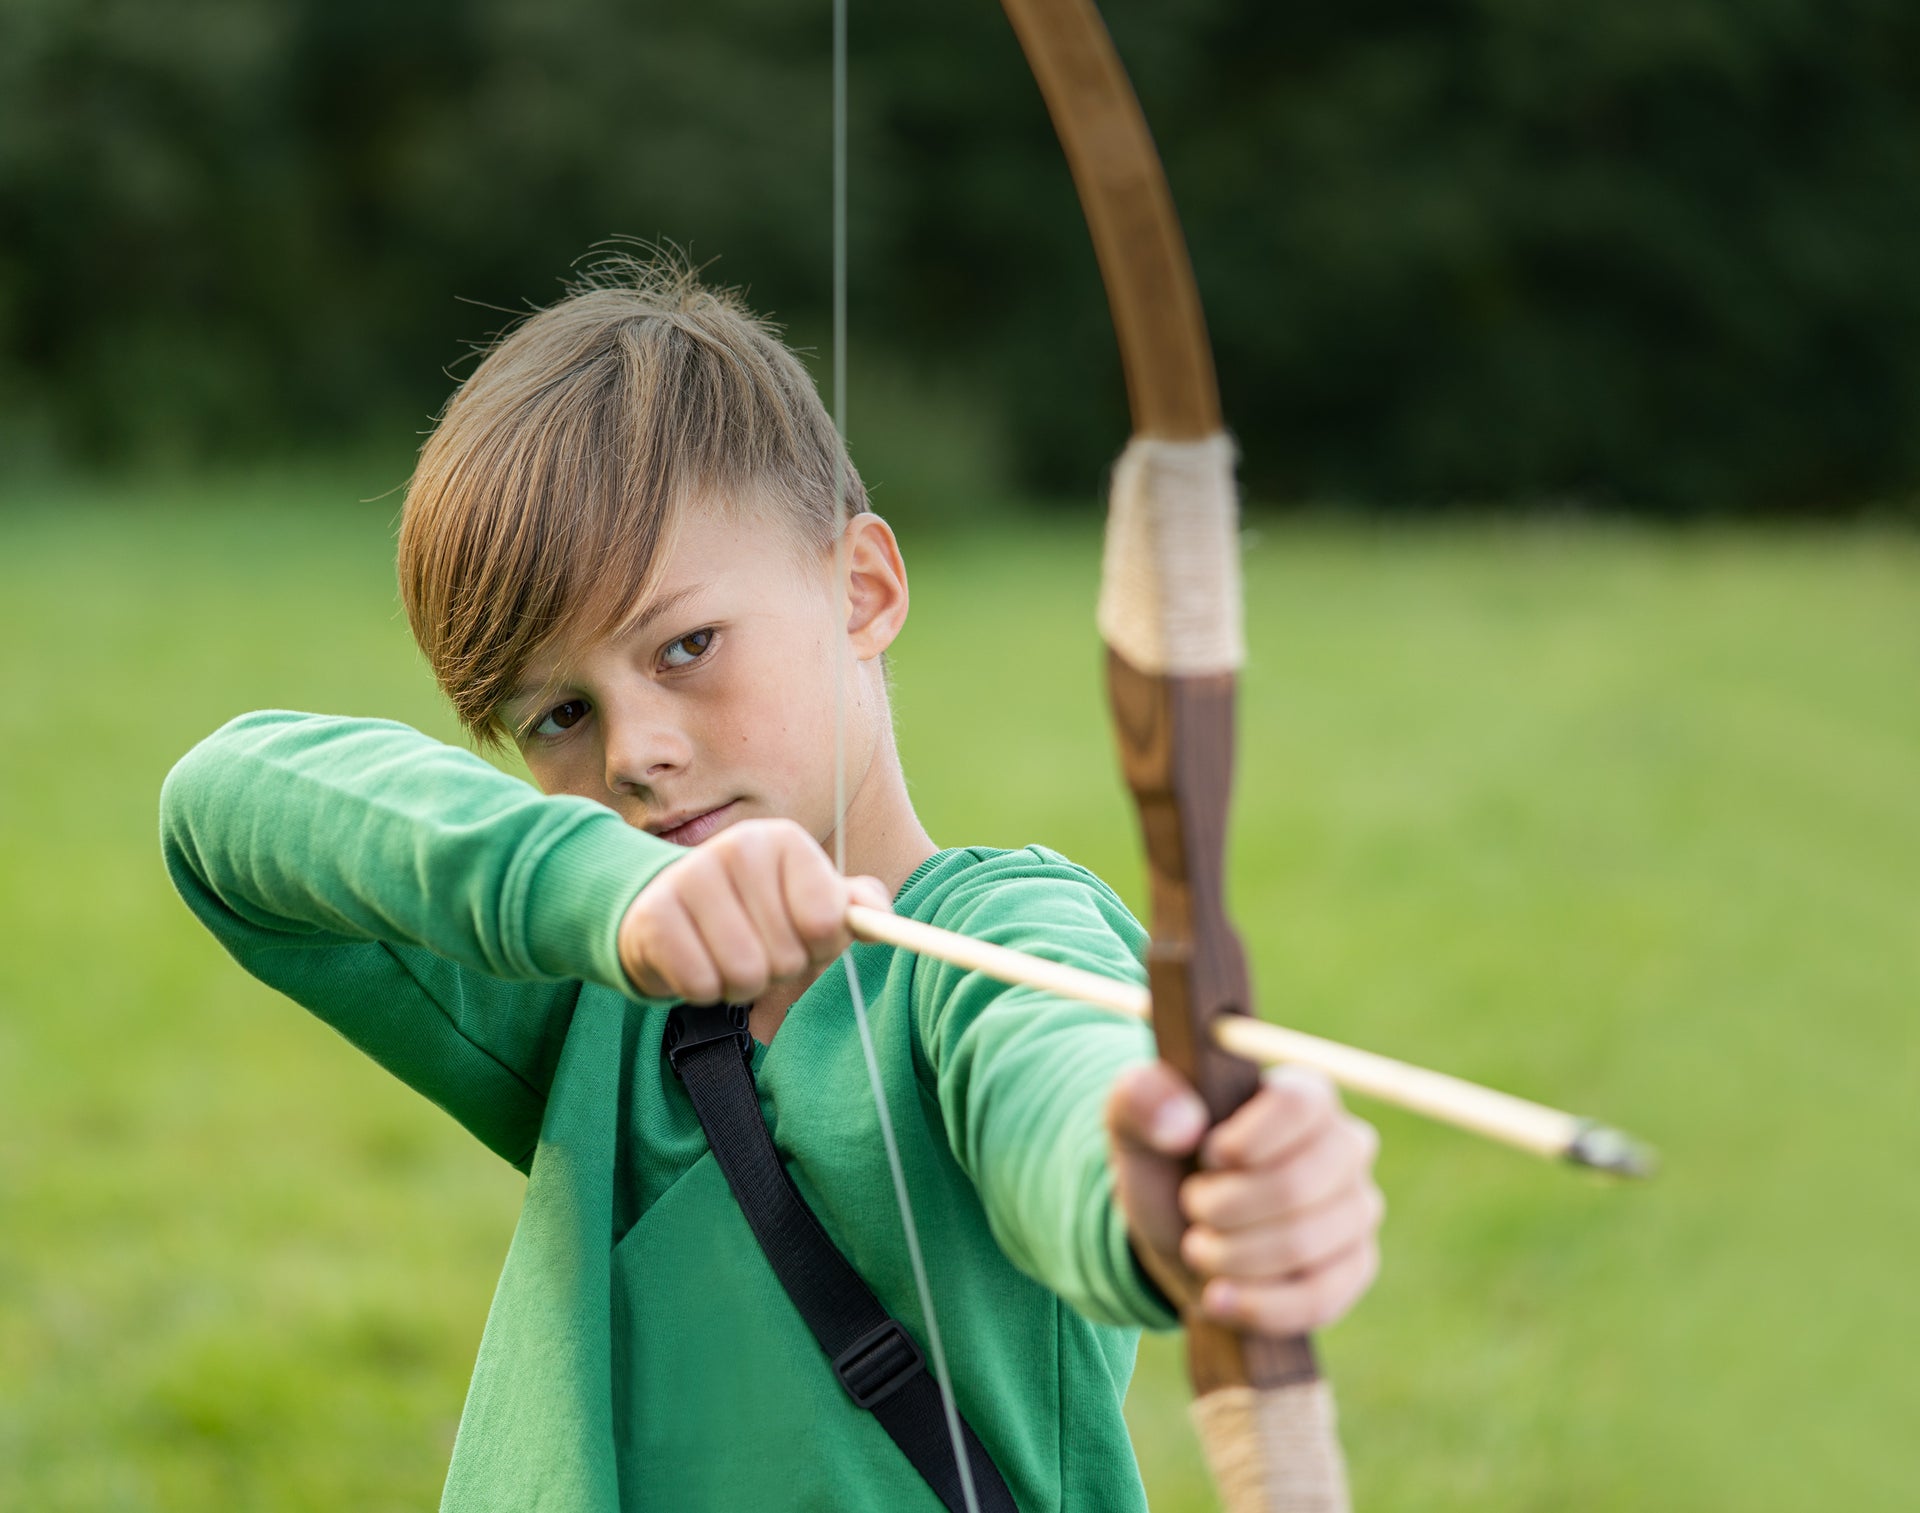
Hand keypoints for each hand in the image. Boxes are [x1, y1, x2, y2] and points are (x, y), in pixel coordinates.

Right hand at [618, 818, 891, 1001]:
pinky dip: (704, 990)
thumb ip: (858, 907)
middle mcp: (738, 847)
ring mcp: (689, 876)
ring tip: (727, 958)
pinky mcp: (652, 915)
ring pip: (744, 973)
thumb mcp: (811, 901)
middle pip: (787, 955)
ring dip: (741, 985)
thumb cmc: (755, 911)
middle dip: (778, 970)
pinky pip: (700, 985)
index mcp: (784, 840)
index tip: (806, 937)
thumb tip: (881, 919)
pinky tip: (695, 961)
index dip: (822, 946)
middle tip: (758, 948)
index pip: (827, 920)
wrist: (671, 910)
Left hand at [1107, 1061, 1382, 1336]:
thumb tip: (1183, 1124)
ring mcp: (1357, 1207)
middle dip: (1223, 1208)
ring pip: (1303, 1244)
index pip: (1298, 1105)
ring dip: (1231, 1256)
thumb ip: (1142, 1099)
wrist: (1177, 1228)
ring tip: (1197, 1247)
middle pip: (1297, 1183)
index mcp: (1303, 1091)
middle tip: (1191, 1207)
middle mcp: (1345, 1143)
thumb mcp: (1134, 1121)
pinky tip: (1218, 1298)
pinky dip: (1257, 1305)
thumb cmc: (1166, 1160)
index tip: (1205, 1158)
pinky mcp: (1353, 1267)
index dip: (1243, 1141)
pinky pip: (1318, 1297)